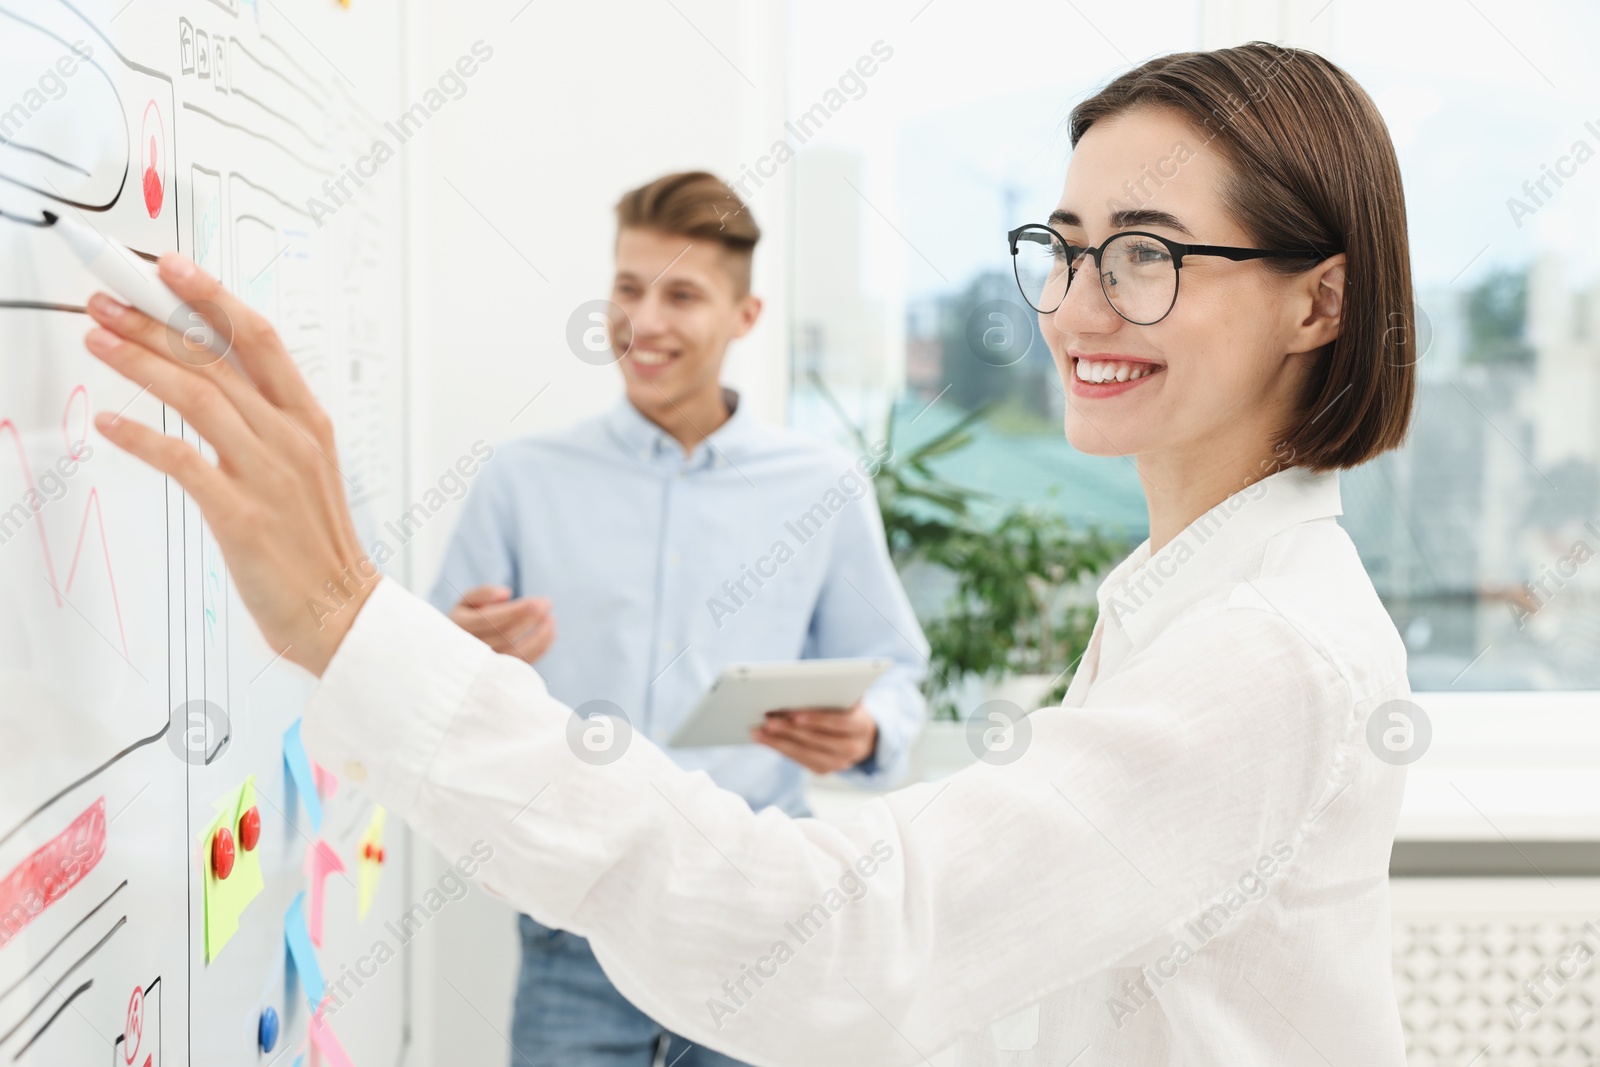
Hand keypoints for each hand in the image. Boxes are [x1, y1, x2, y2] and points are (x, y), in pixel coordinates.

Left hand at [81, 255, 373, 675]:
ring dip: (141, 362)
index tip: (170, 268)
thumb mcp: (304, 469)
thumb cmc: (317, 545)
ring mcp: (267, 475)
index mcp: (308, 422)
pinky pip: (182, 462)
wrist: (341, 611)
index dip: (212, 297)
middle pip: (216, 360)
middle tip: (107, 298)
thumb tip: (213, 386)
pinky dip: (140, 438)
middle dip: (154, 321)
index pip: (258, 340)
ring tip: (99, 340)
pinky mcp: (240, 514)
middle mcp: (290, 439)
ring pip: (197, 398)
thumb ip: (265, 424)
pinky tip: (108, 424)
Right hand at [448, 584, 555, 663]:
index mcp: (459, 628)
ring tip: (551, 619)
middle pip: (505, 635)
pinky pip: (522, 664)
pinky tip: (550, 633)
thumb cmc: (467, 619)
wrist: (458, 651)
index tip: (537, 601)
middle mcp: (470, 650)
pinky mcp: (499, 676)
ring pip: (516, 652)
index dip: (516, 611)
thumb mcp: (467, 601)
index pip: (490, 620)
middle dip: (530, 618)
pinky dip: (540, 649)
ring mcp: (484, 667)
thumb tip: (505, 593)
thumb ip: (482, 593)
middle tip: (547, 603)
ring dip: (538, 636)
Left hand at [751, 700, 877, 774]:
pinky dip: (779, 748)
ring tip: (759, 731)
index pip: (839, 723)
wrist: (861, 735)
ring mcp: (838, 763)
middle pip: (817, 740)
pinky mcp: (823, 770)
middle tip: (769, 721)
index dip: (818, 719)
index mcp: (861, 726)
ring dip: (779, 742)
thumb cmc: (848, 707)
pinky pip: (798, 760)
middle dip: (791, 730)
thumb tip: (809, 682)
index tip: (795, 715)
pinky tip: (764, 739)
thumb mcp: (849, 696)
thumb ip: (835, 689)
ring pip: (805, 754)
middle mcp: (852, 749)